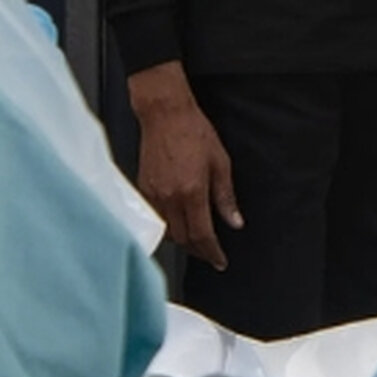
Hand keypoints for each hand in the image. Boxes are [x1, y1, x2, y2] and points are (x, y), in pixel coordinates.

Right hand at [126, 64, 239, 267]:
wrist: (165, 115)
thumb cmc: (194, 132)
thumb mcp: (221, 163)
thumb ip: (226, 197)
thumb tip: (235, 222)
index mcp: (192, 192)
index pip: (202, 235)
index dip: (212, 252)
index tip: (220, 261)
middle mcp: (169, 198)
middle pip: (183, 239)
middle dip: (198, 250)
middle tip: (210, 252)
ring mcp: (153, 195)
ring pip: (167, 232)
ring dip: (182, 240)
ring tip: (196, 240)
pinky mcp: (142, 189)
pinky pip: (155, 218)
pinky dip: (167, 226)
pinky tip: (178, 222)